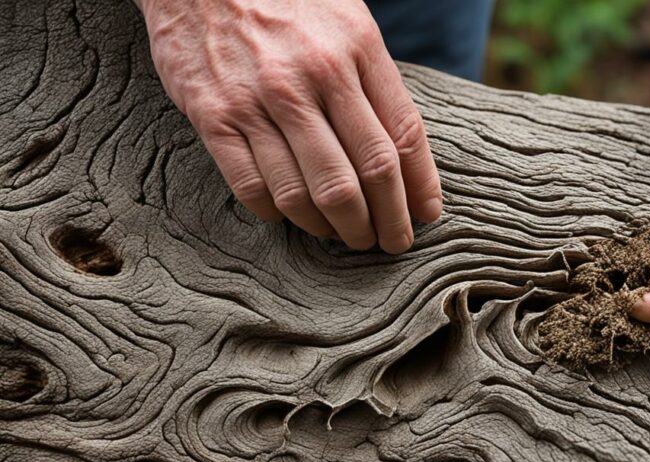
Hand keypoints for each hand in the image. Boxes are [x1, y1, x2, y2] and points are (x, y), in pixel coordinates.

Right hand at [137, 0, 442, 252]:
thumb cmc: (285, 0)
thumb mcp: (347, 21)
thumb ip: (374, 80)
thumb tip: (405, 154)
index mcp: (356, 48)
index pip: (403, 136)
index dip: (419, 187)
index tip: (425, 215)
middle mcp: (312, 76)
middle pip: (365, 175)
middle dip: (384, 222)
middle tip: (388, 241)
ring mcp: (260, 99)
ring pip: (311, 192)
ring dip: (334, 227)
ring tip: (343, 235)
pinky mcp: (214, 116)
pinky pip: (254, 187)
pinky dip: (279, 214)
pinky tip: (291, 215)